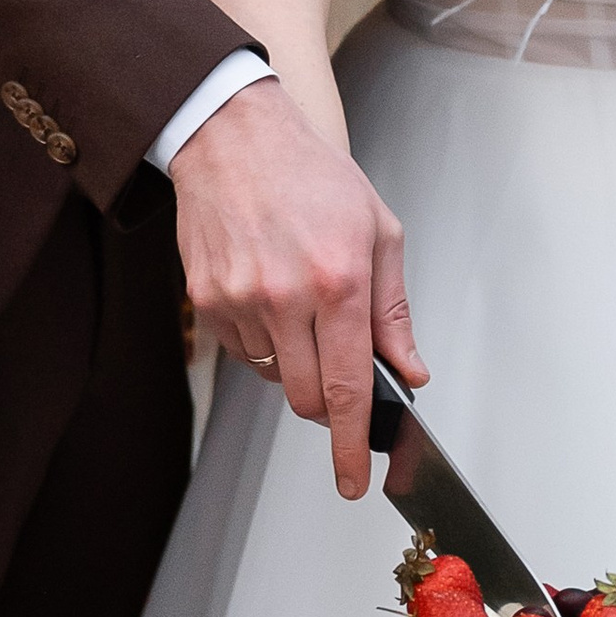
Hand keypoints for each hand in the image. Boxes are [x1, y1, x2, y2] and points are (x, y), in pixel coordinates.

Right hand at [171, 80, 425, 500]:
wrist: (233, 136)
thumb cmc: (311, 176)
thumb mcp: (378, 231)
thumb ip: (394, 312)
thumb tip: (409, 372)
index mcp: (339, 279)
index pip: (348, 388)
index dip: (354, 444)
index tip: (356, 480)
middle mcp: (286, 296)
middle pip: (306, 399)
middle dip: (328, 405)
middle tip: (338, 371)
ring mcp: (240, 299)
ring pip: (274, 377)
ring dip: (295, 364)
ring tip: (302, 306)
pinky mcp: (206, 299)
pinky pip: (241, 352)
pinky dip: (263, 343)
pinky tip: (270, 295)